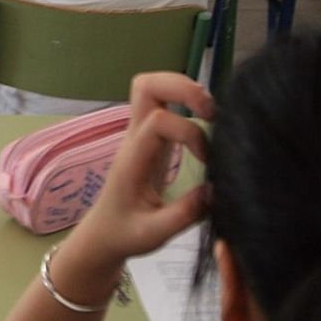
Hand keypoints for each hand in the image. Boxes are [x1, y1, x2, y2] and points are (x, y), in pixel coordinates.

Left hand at [64, 73, 212, 270]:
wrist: (104, 235)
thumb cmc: (125, 234)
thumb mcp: (154, 234)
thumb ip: (185, 214)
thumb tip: (216, 189)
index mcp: (133, 159)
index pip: (158, 122)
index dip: (190, 133)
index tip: (208, 160)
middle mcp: (135, 139)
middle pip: (147, 85)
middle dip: (182, 86)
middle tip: (211, 112)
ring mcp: (142, 135)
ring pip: (154, 88)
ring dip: (185, 90)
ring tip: (212, 115)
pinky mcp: (152, 139)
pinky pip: (165, 104)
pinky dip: (187, 102)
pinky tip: (207, 124)